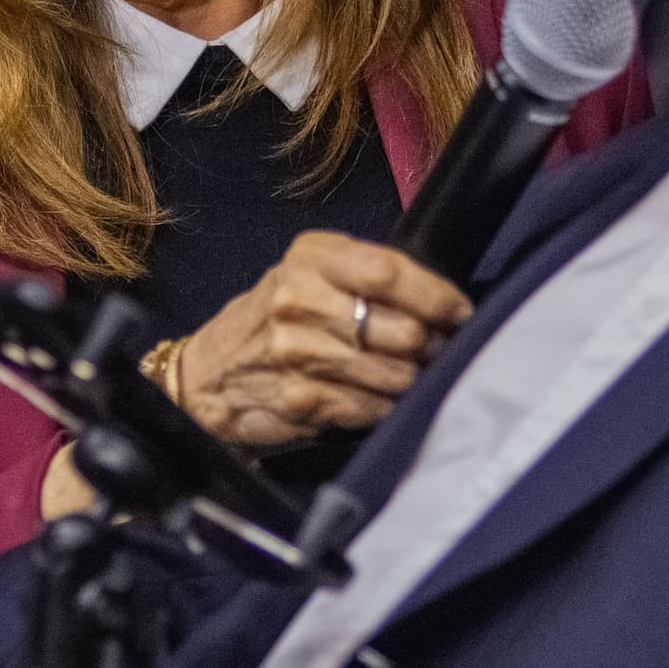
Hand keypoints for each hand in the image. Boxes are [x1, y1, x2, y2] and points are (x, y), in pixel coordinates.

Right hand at [173, 232, 469, 447]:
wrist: (209, 374)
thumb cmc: (274, 320)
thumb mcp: (309, 274)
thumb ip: (366, 275)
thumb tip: (443, 304)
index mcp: (310, 259)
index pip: (389, 272)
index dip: (437, 297)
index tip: (459, 313)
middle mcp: (299, 300)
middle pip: (403, 329)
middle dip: (432, 345)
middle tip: (434, 350)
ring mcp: (298, 353)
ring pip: (395, 374)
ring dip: (411, 380)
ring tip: (402, 374)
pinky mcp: (301, 399)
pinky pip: (372, 408)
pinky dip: (383, 407)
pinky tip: (372, 397)